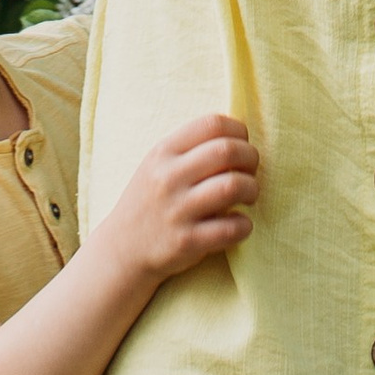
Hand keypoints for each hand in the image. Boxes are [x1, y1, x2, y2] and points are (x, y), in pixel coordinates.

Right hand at [104, 114, 260, 281]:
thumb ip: (190, 148)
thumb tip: (237, 135)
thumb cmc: (150, 200)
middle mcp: (169, 178)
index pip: (212, 124)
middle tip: (251, 170)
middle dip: (250, 158)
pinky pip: (231, 228)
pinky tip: (240, 224)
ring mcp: (177, 211)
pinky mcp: (187, 242)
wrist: (123, 249)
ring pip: (232, 186)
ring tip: (249, 195)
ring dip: (251, 189)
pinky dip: (245, 225)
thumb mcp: (157, 165)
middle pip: (226, 151)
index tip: (242, 144)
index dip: (238, 131)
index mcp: (163, 152)